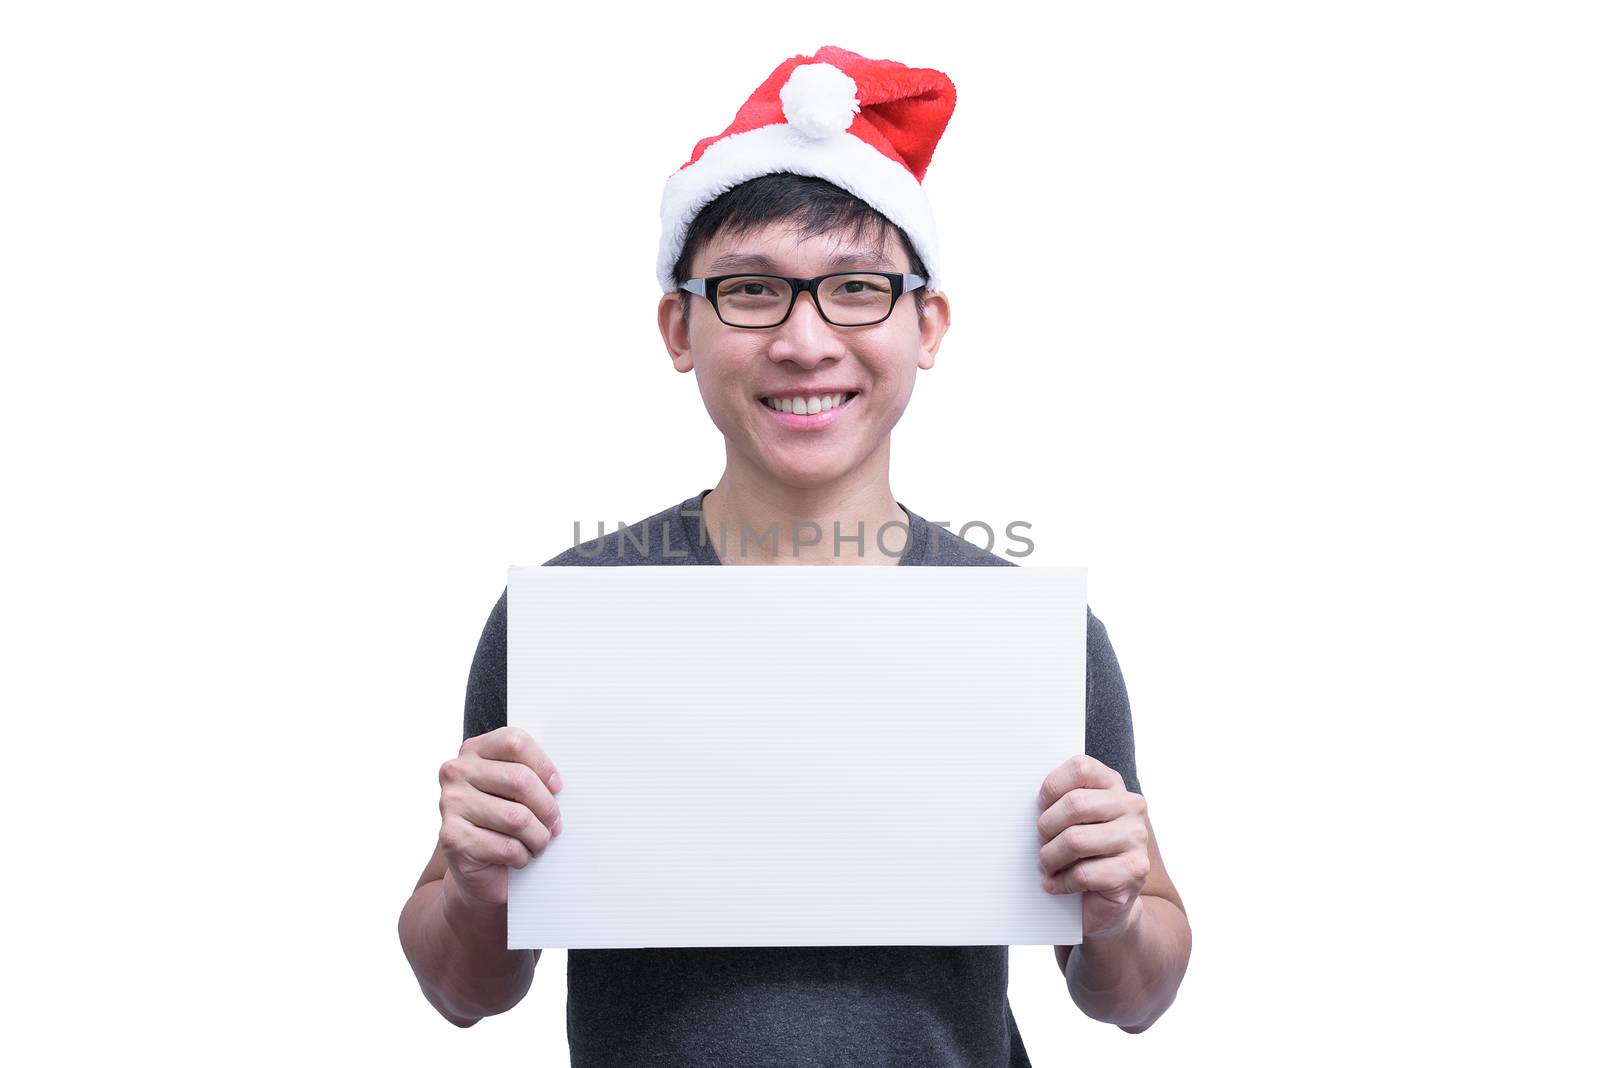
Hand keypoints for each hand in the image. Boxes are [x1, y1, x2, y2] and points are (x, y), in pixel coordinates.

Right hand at [436, 726, 563, 908]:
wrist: (476, 868)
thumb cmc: (502, 823)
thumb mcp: (515, 792)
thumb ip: (529, 775)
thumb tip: (558, 784)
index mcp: (473, 751)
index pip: (515, 743)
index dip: (543, 765)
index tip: (557, 787)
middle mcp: (456, 772)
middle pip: (520, 780)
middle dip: (547, 807)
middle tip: (555, 824)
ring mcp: (450, 804)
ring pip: (516, 818)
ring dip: (538, 837)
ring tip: (539, 843)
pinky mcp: (452, 838)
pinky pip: (506, 847)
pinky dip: (522, 856)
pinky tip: (519, 858)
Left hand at [1036, 754, 1149, 939]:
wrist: (1111, 901)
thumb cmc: (1084, 853)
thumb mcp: (1074, 820)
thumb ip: (1061, 801)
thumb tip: (1028, 799)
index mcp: (1114, 785)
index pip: (1081, 768)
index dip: (1052, 786)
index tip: (1040, 806)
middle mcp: (1131, 807)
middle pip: (1075, 804)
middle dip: (1047, 827)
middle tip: (1041, 842)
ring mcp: (1136, 838)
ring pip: (1076, 840)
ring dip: (1050, 857)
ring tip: (1046, 865)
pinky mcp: (1134, 871)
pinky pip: (1083, 873)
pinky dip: (1062, 882)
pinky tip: (1057, 884)